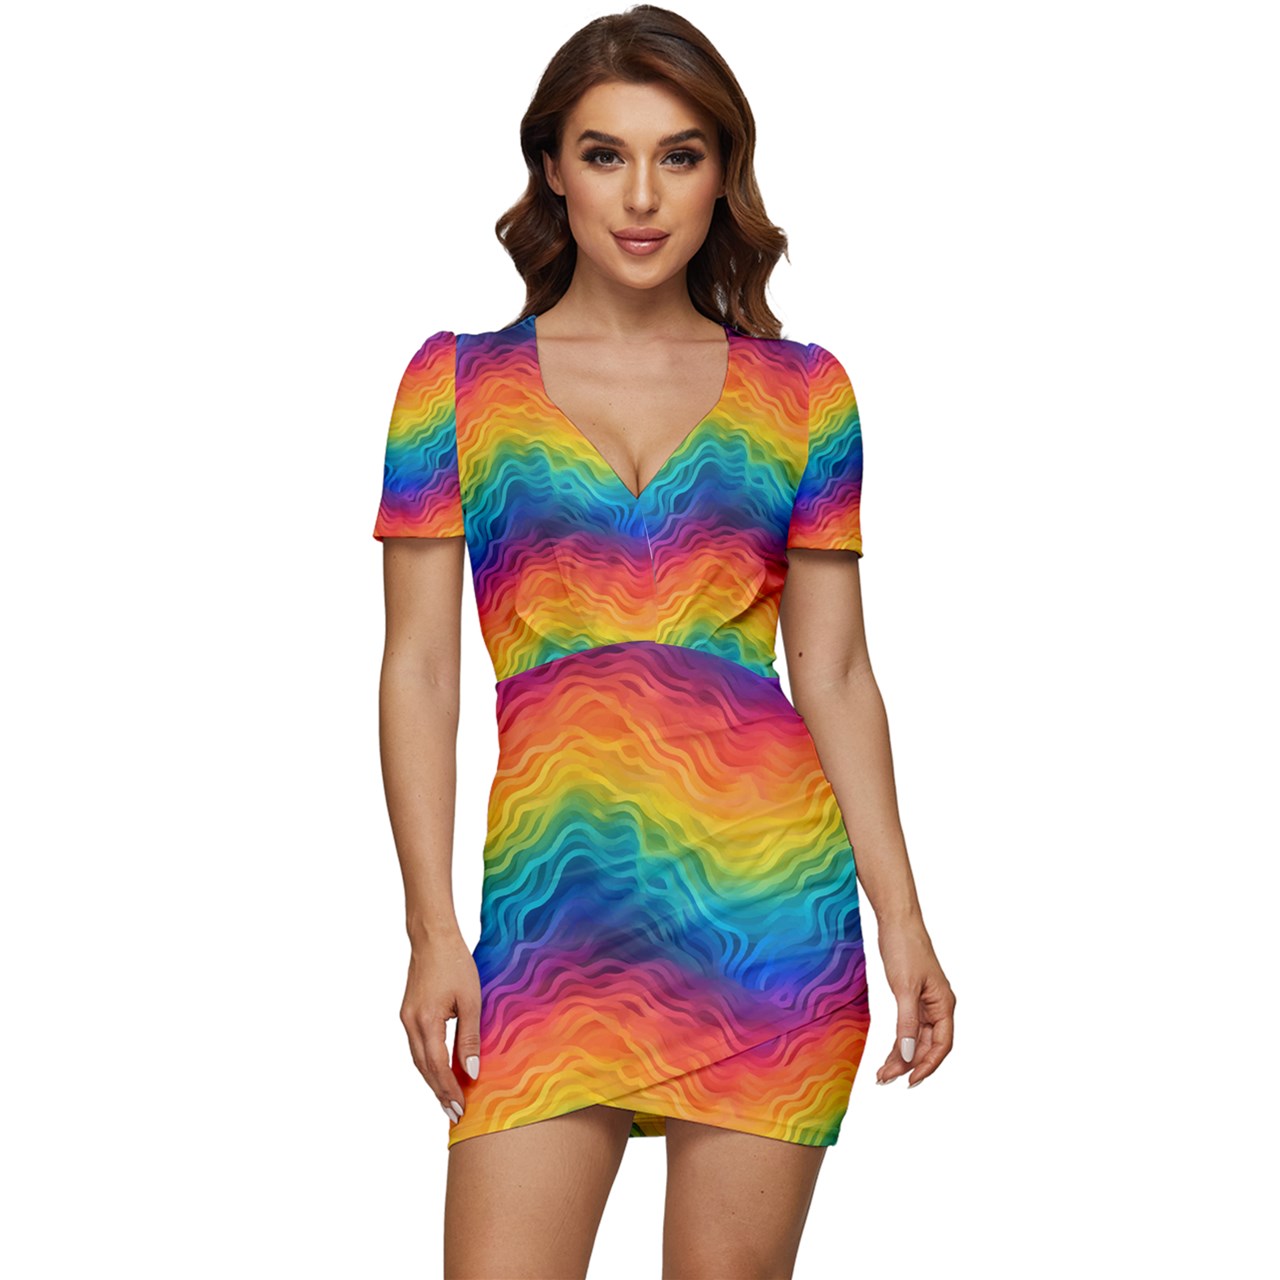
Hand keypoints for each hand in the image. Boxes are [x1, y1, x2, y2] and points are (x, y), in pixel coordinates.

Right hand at [400, 932, 481, 1128]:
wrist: (432, 937)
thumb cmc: (455, 963)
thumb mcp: (470, 1000)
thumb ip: (469, 1038)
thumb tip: (470, 1072)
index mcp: (426, 1021)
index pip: (437, 1066)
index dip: (448, 1089)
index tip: (460, 1108)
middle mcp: (410, 1023)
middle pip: (423, 1068)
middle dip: (439, 1092)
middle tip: (454, 1113)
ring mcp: (406, 1018)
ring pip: (418, 1059)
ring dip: (432, 1080)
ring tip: (447, 1099)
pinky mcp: (408, 1013)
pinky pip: (417, 1046)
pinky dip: (428, 1063)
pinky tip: (439, 1071)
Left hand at [874, 919, 955, 1087]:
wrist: (896, 921)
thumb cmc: (905, 948)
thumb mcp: (904, 988)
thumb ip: (906, 1023)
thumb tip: (907, 1055)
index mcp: (944, 1004)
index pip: (942, 1045)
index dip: (928, 1065)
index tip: (910, 1081)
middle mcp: (938, 1006)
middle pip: (926, 1045)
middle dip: (908, 1064)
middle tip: (885, 1078)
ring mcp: (925, 1003)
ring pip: (916, 1038)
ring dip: (901, 1056)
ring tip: (882, 1073)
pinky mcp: (911, 997)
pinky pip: (907, 1027)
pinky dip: (898, 1041)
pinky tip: (888, 1054)